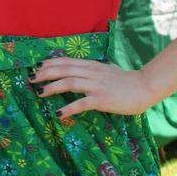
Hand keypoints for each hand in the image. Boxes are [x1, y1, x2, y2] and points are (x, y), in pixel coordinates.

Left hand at [31, 58, 156, 117]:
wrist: (146, 87)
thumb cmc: (127, 80)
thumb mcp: (107, 69)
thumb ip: (94, 69)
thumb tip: (84, 68)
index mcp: (92, 65)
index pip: (66, 61)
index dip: (49, 63)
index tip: (36, 67)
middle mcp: (91, 73)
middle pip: (63, 70)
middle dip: (44, 73)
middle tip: (30, 79)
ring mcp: (96, 85)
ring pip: (68, 83)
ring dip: (51, 88)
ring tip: (39, 93)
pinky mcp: (103, 99)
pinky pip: (82, 103)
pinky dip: (68, 108)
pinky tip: (58, 114)